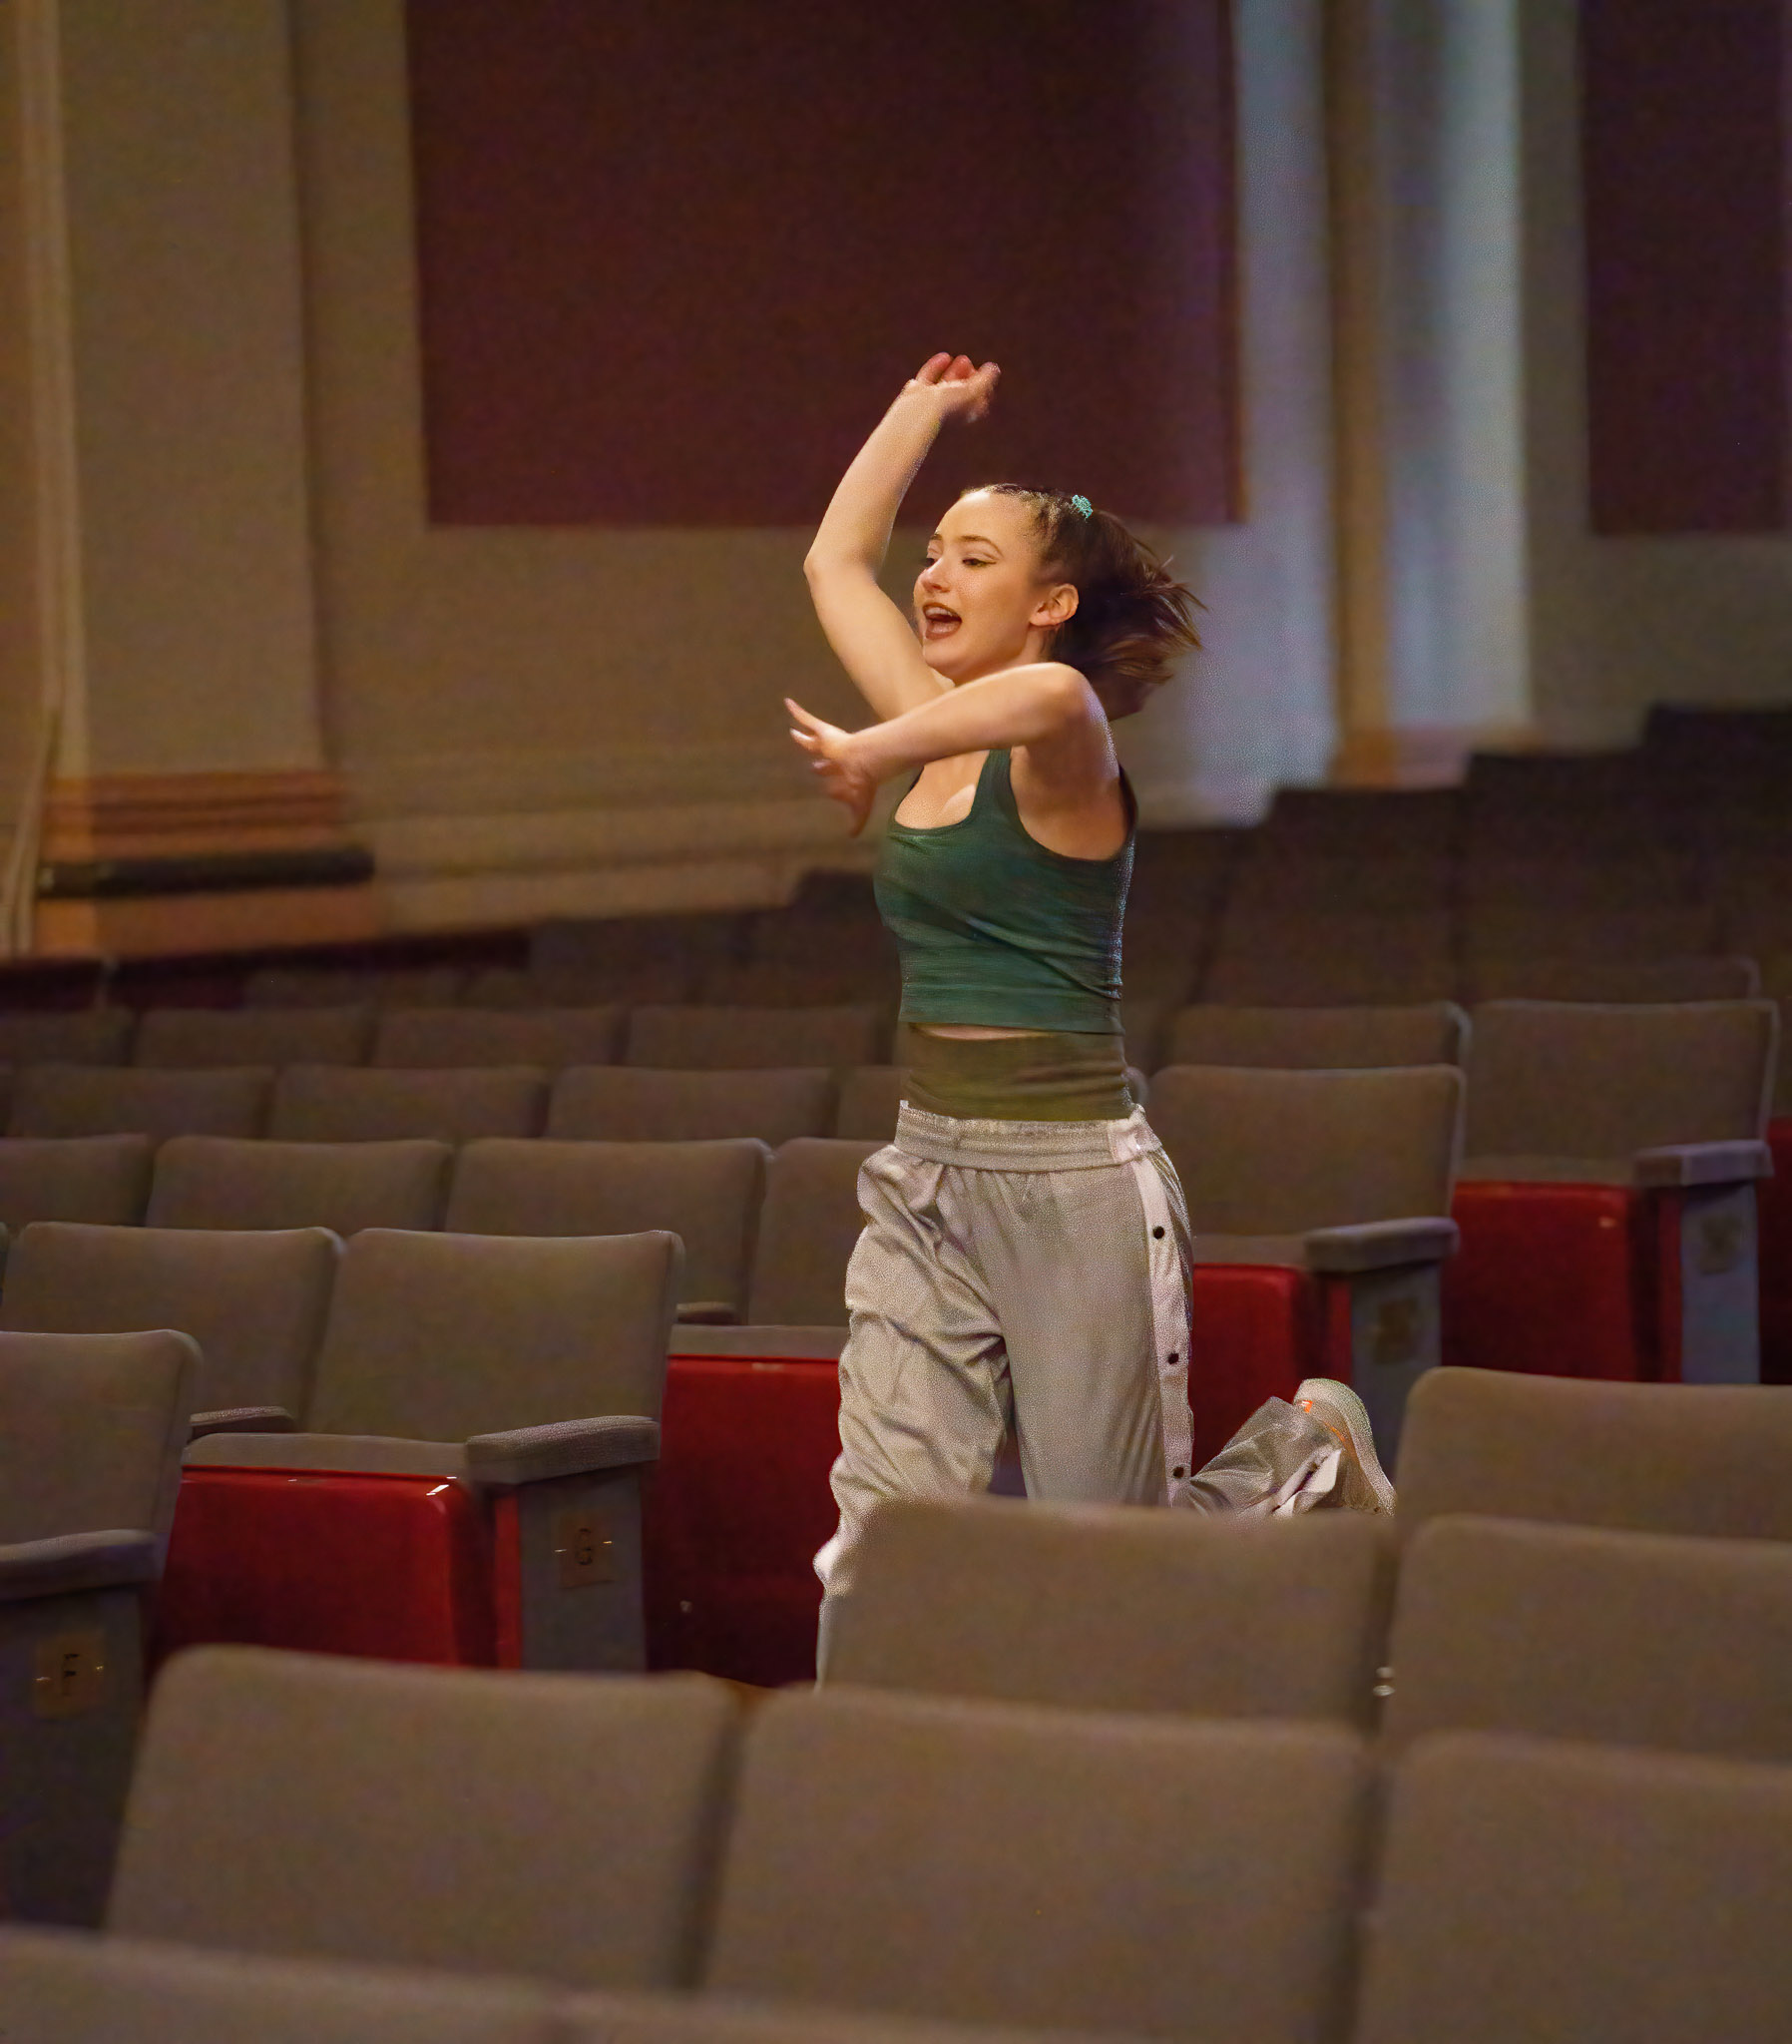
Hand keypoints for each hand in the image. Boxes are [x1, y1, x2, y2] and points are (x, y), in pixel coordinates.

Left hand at [786, 697, 877, 837]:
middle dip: (819, 764)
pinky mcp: (825, 732)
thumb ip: (857, 822)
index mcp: (845, 774)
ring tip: (792, 733)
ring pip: (814, 739)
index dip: (830, 782)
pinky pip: (808, 718)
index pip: (836, 778)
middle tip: (813, 767)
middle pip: (825, 760)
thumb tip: (852, 837)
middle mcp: (837, 757)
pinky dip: (797, 711)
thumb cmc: (864, 783)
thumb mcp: (860, 807)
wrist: (866, 763)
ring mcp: (830, 744)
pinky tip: (786, 702)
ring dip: (803, 737)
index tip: (827, 787)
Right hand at [902, 351, 998, 423]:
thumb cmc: (949, 404)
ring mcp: (931, 403)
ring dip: (955, 372)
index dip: (984, 386)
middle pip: (962, 394)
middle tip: (969, 363)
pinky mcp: (917, 394)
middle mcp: (948, 411)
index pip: (979, 402)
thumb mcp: (973, 390)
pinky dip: (937, 366)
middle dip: (968, 377)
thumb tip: (994, 368)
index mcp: (964, 416)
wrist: (918, 411)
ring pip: (945, 386)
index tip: (986, 372)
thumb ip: (986, 379)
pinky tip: (945, 356)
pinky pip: (929, 378)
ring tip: (962, 359)